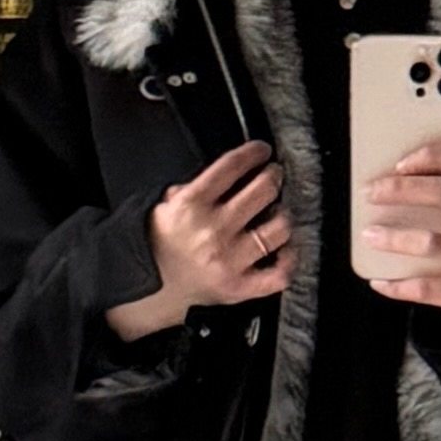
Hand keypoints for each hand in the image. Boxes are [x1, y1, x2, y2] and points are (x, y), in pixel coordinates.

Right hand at [106, 138, 295, 340]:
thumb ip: (191, 187)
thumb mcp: (163, 206)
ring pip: (278, 229)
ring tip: (278, 211)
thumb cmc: (159, 246)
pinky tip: (285, 248)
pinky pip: (279, 273)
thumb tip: (224, 176)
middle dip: (273, 177)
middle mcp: (213, 231)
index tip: (262, 151)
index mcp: (192, 205)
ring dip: (283, 215)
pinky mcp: (239, 287)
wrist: (151, 289)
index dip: (254, 152)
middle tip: (274, 176)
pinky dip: (289, 259)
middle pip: (262, 191)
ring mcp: (229, 260)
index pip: (232, 166)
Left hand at [361, 140, 440, 344]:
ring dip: (393, 237)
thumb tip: (409, 176)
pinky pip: (425, 287)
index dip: (433, 155)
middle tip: (373, 193)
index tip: (401, 163)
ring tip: (370, 235)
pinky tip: (380, 282)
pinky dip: (397, 285)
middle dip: (401, 190)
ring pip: (431, 242)